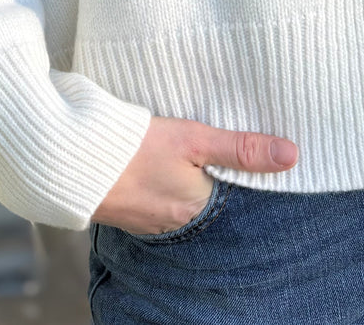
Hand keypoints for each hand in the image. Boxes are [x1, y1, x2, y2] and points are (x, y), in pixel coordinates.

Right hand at [89, 115, 298, 234]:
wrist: (73, 160)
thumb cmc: (133, 149)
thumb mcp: (193, 139)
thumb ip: (240, 148)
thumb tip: (291, 155)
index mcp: (197, 208)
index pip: (232, 197)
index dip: (240, 177)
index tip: (246, 161)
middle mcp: (176, 223)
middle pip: (205, 200)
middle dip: (210, 180)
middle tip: (209, 154)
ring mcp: (148, 219)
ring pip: (179, 200)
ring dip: (182, 182)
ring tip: (182, 158)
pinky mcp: (127, 210)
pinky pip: (154, 200)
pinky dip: (159, 184)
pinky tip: (155, 166)